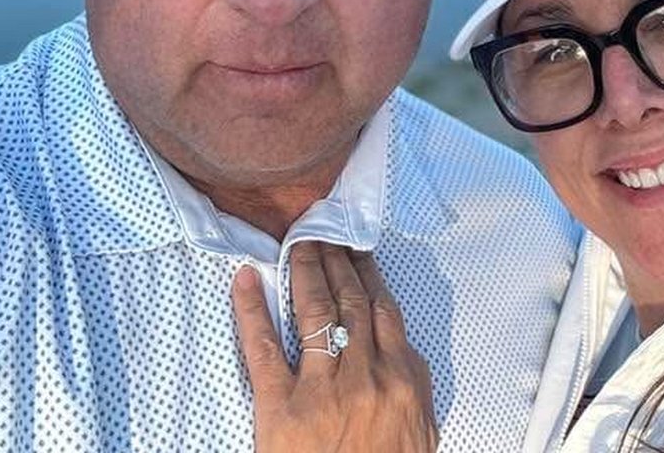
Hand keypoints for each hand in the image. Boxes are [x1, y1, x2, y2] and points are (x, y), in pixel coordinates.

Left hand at [232, 242, 438, 452]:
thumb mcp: (419, 434)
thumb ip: (413, 388)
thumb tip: (400, 348)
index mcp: (403, 379)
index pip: (383, 309)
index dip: (367, 273)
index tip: (356, 249)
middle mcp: (367, 375)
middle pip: (350, 301)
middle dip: (336, 261)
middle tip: (323, 232)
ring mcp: (324, 390)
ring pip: (316, 313)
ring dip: (305, 271)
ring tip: (297, 243)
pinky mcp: (281, 410)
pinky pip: (264, 349)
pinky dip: (251, 310)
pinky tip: (243, 279)